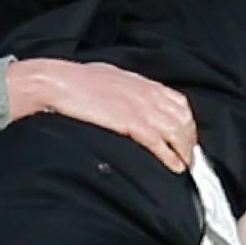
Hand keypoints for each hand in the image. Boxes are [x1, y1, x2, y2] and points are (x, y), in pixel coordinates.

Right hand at [9, 57, 196, 170]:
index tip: (185, 136)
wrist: (56, 82)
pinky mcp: (129, 122)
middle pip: (183, 118)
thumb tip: (131, 101)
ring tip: (182, 165)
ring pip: (177, 131)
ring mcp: (139, 107)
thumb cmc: (76, 81)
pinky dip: (170, 156)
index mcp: (141, 82)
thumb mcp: (109, 78)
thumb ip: (126, 90)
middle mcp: (146, 93)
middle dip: (189, 139)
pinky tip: (174, 166)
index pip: (178, 102)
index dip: (186, 122)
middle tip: (188, 156)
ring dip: (184, 151)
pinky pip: (158, 142)